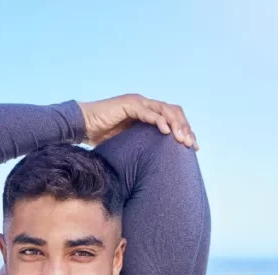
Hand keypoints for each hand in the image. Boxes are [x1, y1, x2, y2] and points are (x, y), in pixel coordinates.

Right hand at [80, 94, 198, 149]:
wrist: (83, 126)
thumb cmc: (103, 137)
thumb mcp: (131, 145)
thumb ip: (145, 148)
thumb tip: (160, 168)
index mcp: (149, 113)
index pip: (174, 119)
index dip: (186, 131)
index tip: (194, 148)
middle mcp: (146, 105)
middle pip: (175, 112)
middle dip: (185, 128)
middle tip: (191, 145)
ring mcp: (138, 103)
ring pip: (165, 110)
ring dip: (176, 124)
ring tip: (182, 139)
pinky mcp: (128, 104)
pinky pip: (148, 112)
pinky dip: (159, 121)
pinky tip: (167, 132)